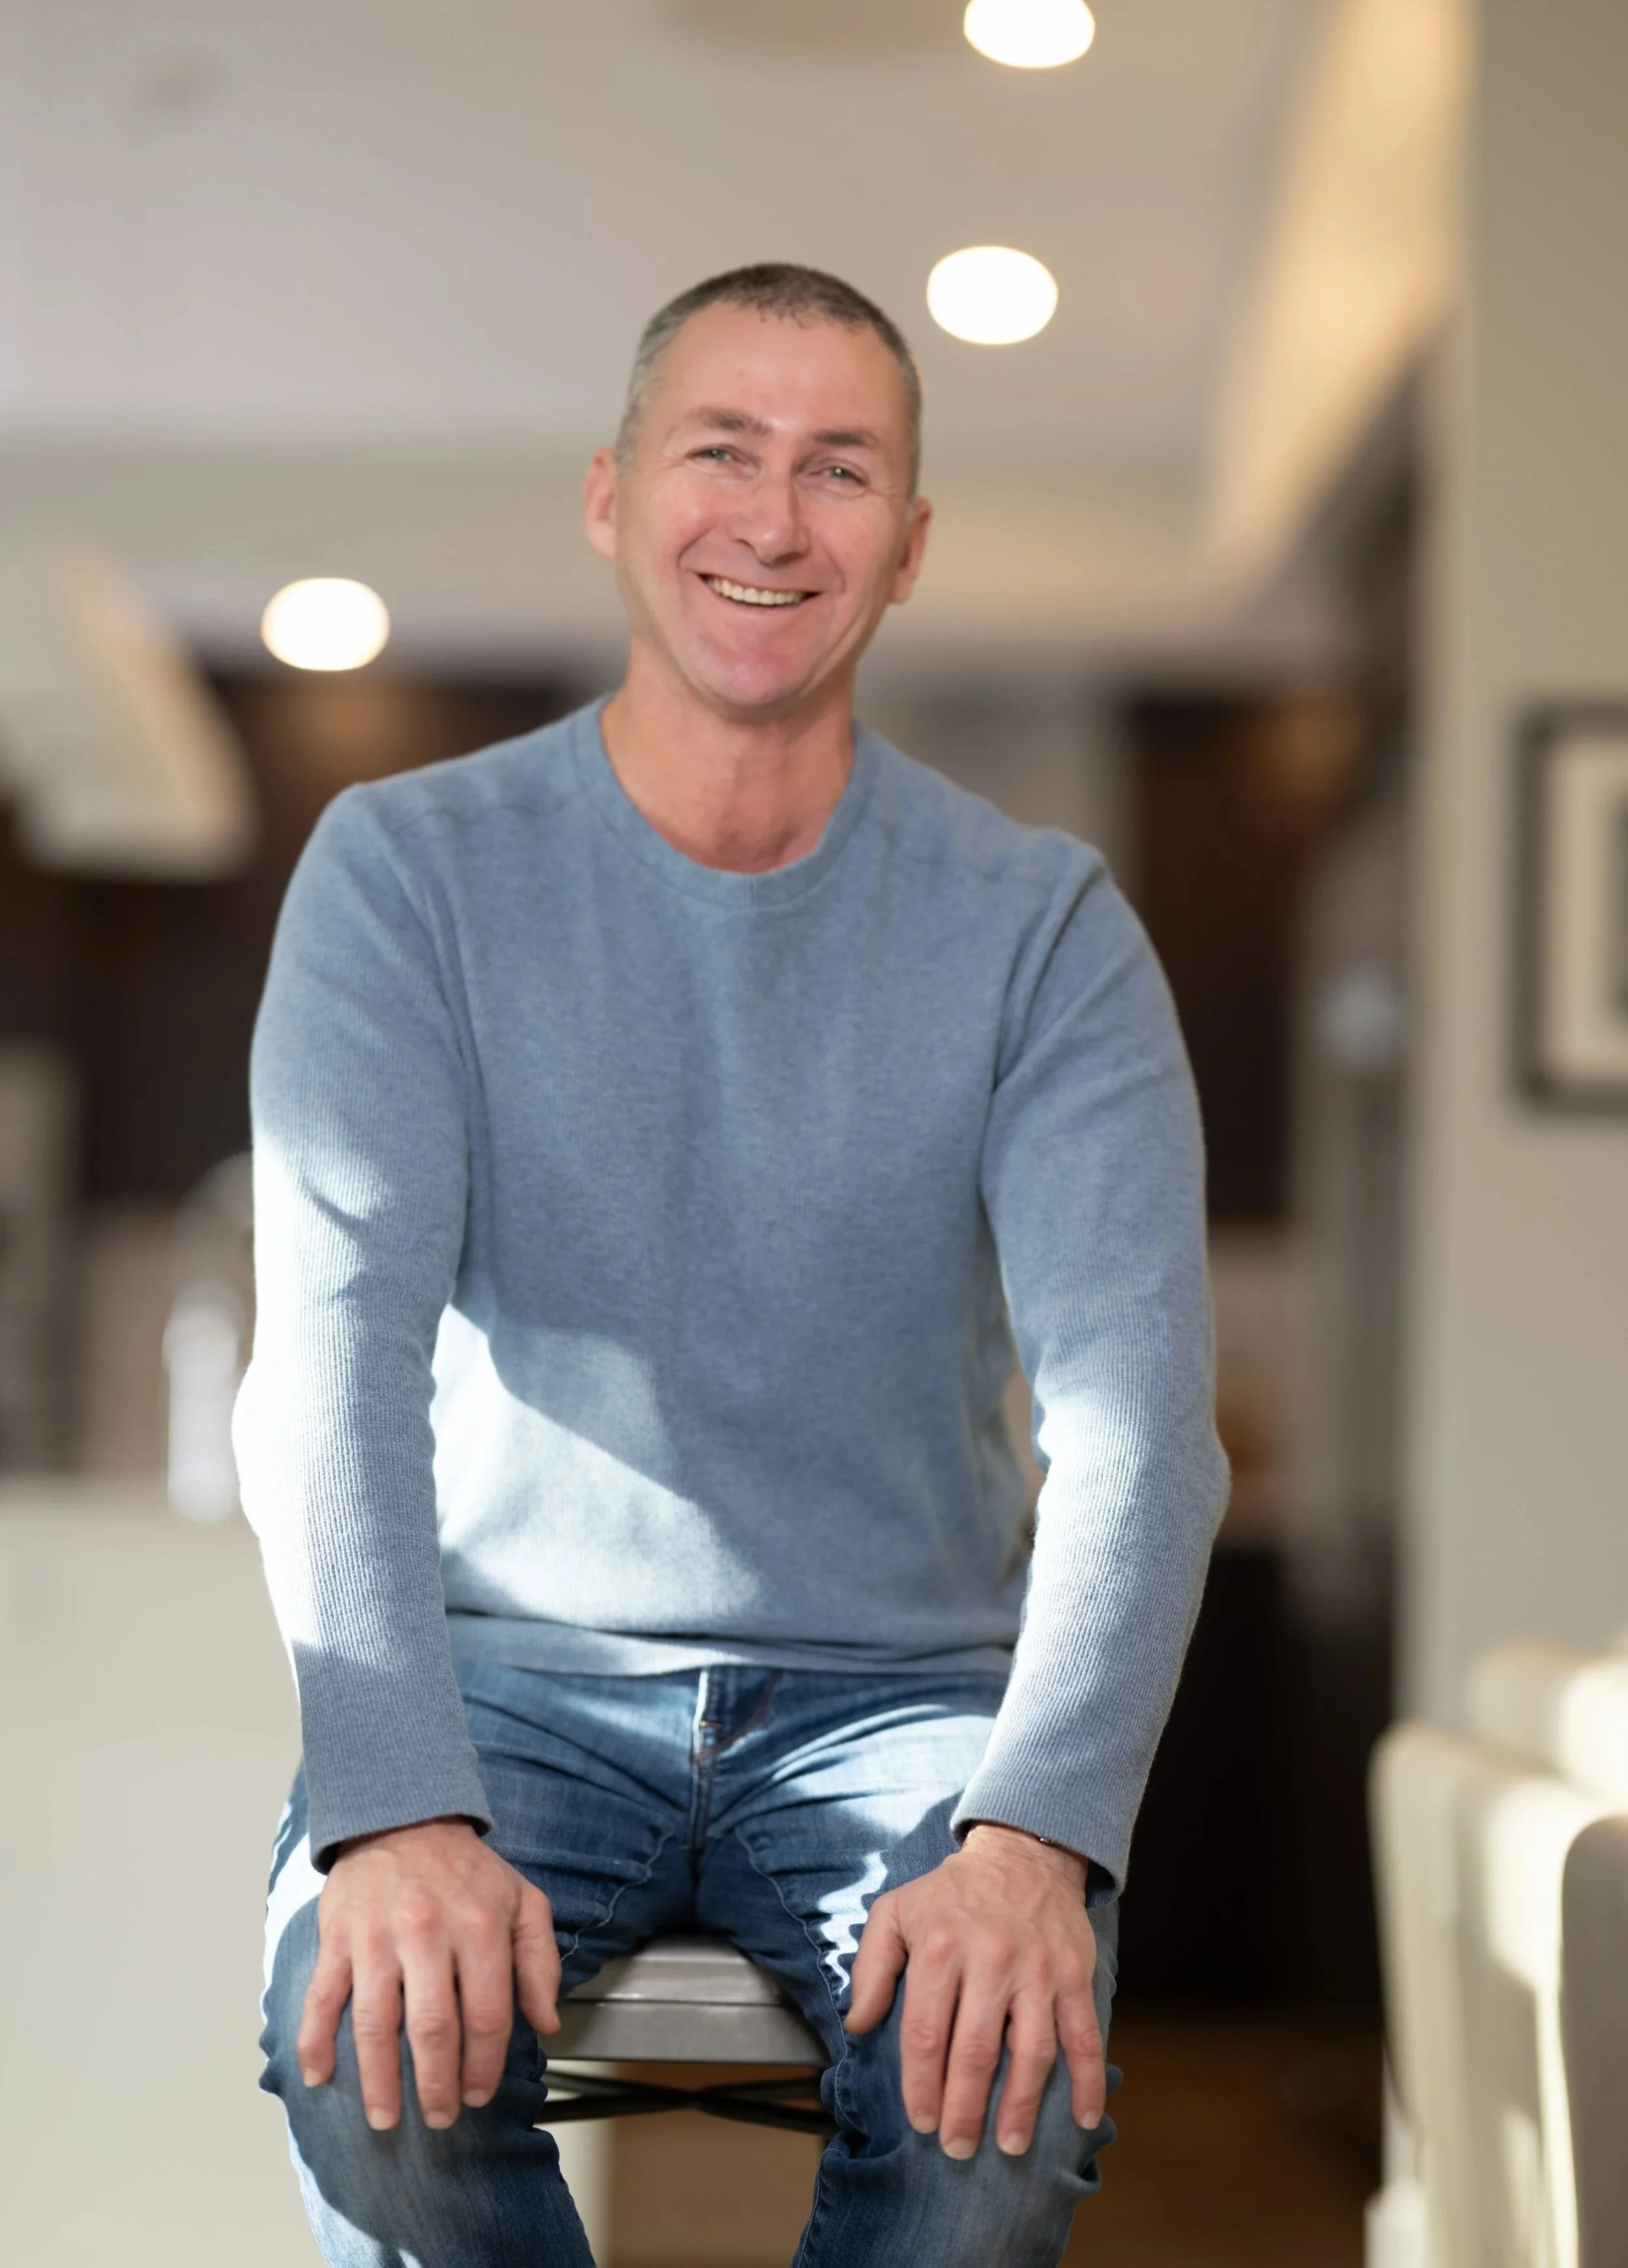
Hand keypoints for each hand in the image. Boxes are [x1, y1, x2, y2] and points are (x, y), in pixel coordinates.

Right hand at [297, 1817, 560, 2131]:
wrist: (403, 1814)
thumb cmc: (466, 1870)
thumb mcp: (522, 1900)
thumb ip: (540, 1961)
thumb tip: (546, 2023)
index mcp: (478, 1926)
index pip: (487, 2013)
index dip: (485, 2064)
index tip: (480, 2095)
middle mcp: (427, 1932)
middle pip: (432, 2028)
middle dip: (436, 2085)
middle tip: (439, 2118)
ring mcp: (376, 1936)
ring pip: (374, 2024)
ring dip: (378, 2081)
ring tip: (385, 2119)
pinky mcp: (338, 1936)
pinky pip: (321, 1997)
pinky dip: (314, 2042)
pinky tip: (320, 2078)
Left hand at [844, 1823, 1101, 2158]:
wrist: (1022, 1853)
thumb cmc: (951, 1893)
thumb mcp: (895, 1911)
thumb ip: (870, 1966)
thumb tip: (857, 2025)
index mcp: (939, 1946)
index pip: (926, 2031)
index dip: (921, 2084)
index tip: (920, 2121)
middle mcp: (989, 1960)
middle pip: (975, 2050)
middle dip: (964, 2108)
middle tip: (957, 2148)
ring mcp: (1036, 1970)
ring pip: (1030, 2050)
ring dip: (1020, 2105)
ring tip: (1008, 2145)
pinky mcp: (1073, 1975)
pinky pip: (1084, 2034)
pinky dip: (1087, 2080)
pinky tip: (1083, 2118)